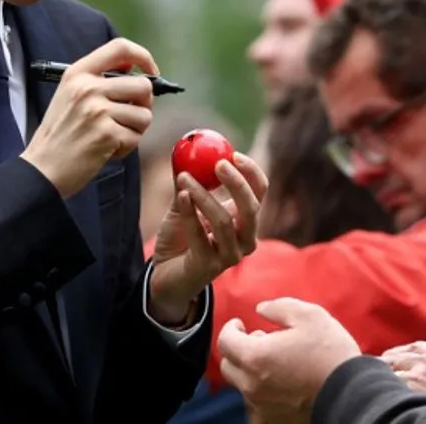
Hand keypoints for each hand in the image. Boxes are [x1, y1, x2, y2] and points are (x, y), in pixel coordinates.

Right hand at [22, 38, 155, 197]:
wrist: (43, 167)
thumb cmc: (60, 133)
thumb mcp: (70, 94)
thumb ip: (99, 79)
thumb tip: (136, 70)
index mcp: (78, 73)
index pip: (120, 48)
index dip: (143, 57)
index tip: (150, 73)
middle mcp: (88, 88)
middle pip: (143, 85)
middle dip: (144, 105)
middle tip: (129, 117)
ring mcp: (97, 111)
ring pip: (145, 114)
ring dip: (135, 130)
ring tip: (114, 136)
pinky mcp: (106, 134)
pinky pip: (136, 138)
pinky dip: (126, 147)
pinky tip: (107, 149)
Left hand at [147, 153, 266, 323]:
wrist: (165, 273)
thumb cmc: (181, 236)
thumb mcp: (185, 204)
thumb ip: (190, 181)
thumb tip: (188, 151)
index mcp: (245, 219)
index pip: (259, 192)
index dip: (251, 172)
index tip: (233, 153)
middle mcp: (245, 239)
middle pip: (251, 208)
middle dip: (237, 184)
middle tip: (218, 164)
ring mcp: (230, 256)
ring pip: (224, 222)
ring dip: (204, 195)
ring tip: (184, 178)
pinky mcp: (209, 267)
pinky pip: (200, 236)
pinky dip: (190, 213)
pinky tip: (181, 195)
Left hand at [218, 298, 359, 423]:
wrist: (353, 394)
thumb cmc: (330, 352)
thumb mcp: (308, 315)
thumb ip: (278, 307)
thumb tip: (260, 309)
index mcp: (255, 357)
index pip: (224, 341)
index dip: (230, 328)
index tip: (240, 324)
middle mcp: (251, 385)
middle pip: (228, 365)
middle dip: (239, 350)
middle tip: (260, 341)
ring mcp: (261, 405)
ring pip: (242, 386)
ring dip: (250, 371)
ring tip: (275, 362)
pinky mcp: (273, 420)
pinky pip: (256, 405)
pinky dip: (261, 393)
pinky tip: (279, 385)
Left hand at [381, 341, 425, 412]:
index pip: (420, 347)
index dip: (407, 352)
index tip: (399, 356)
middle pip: (403, 353)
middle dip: (392, 358)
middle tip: (381, 365)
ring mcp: (422, 371)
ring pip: (393, 365)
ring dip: (385, 370)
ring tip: (375, 376)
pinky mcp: (414, 386)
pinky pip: (392, 380)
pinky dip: (385, 383)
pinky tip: (381, 387)